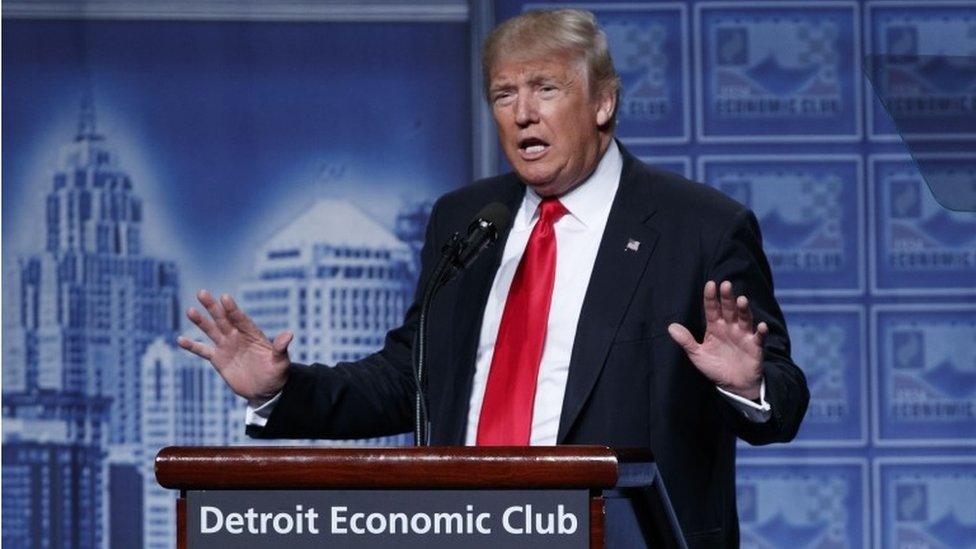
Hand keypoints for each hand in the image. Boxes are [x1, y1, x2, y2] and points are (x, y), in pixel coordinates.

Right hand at [177, 289, 292, 406]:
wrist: (265, 391)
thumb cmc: (276, 375)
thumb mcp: (281, 362)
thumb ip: (281, 348)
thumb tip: (289, 334)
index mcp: (252, 334)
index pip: (241, 319)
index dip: (233, 309)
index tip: (225, 298)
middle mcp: (237, 337)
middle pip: (223, 319)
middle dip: (213, 307)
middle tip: (202, 293)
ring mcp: (227, 346)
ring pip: (211, 331)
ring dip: (201, 322)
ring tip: (190, 311)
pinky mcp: (218, 359)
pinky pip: (203, 350)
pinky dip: (192, 346)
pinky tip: (180, 340)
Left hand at [667, 280, 765, 399]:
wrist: (734, 385)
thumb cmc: (715, 367)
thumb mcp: (698, 355)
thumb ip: (686, 341)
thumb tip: (670, 327)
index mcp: (715, 327)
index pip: (712, 309)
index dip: (711, 297)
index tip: (710, 284)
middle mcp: (730, 327)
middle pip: (729, 309)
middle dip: (728, 297)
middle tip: (726, 285)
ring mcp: (744, 335)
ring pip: (745, 319)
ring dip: (744, 310)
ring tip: (742, 300)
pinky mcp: (755, 346)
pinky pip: (759, 338)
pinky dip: (761, 332)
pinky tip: (761, 326)